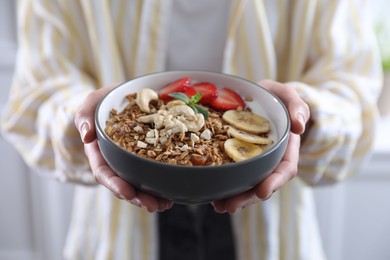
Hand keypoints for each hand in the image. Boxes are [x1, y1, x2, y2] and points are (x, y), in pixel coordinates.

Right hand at [74, 85, 172, 211]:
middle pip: (123, 184)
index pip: (104, 172)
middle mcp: (114, 161)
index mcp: (99, 152)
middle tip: (153, 206)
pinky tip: (171, 193)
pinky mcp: (145, 157)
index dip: (114, 184)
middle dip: (137, 197)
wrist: (120, 98)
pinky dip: (161, 184)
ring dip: (151, 197)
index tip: (127, 193)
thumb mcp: (91, 103)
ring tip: (166, 204)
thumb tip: (86, 136)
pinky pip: (151, 173)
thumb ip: (84, 116)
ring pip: (138, 183)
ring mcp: (129, 161)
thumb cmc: (103, 101)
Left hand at [213, 80, 309, 213]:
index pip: (284, 169)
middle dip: (248, 197)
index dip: (274, 182)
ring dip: (234, 197)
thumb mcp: (288, 95)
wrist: (259, 97)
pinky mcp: (238, 158)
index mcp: (285, 148)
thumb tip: (300, 126)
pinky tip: (212, 194)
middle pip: (263, 183)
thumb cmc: (276, 97)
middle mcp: (270, 159)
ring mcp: (254, 161)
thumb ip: (297, 106)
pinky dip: (224, 184)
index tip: (262, 192)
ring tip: (218, 206)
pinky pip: (233, 173)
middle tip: (230, 206)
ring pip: (247, 183)